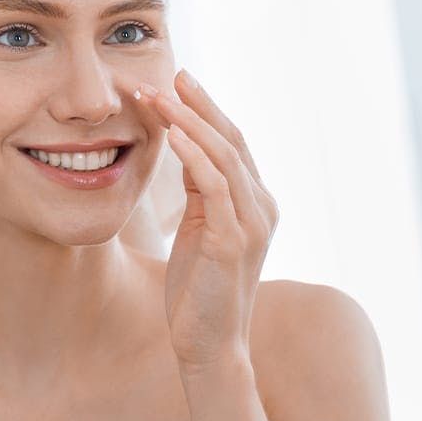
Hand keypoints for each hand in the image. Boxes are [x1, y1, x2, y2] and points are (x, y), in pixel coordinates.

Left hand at [133, 69, 278, 372]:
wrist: (210, 346)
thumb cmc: (198, 291)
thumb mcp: (199, 229)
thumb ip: (199, 191)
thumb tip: (183, 146)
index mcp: (256, 203)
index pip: (233, 143)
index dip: (207, 110)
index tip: (178, 81)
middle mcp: (263, 207)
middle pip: (233, 140)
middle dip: (201, 103)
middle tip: (172, 73)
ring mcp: (252, 224)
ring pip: (224, 156)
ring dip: (189, 121)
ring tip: (159, 97)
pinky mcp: (234, 241)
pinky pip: (215, 186)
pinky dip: (193, 155)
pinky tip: (171, 135)